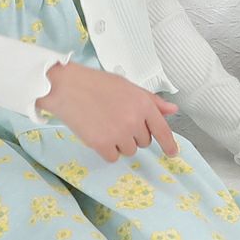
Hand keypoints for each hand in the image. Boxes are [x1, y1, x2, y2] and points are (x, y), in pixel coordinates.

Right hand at [36, 61, 179, 162]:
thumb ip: (151, 101)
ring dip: (119, 142)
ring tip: (104, 123)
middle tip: (116, 118)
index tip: (173, 152)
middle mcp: (134, 120)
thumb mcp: (127, 86)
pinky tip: (97, 132)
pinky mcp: (102, 144)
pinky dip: (106, 149)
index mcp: (142, 103)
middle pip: (144, 141)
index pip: (162, 129)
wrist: (66, 86)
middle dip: (133, 133)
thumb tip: (171, 110)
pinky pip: (113, 157)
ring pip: (129, 150)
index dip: (169, 144)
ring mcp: (119, 133)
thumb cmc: (94, 83)